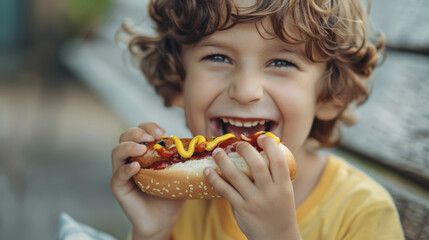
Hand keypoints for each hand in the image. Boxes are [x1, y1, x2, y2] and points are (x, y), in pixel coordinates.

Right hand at [111, 122, 184, 239]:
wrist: (163, 218)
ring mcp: (122, 171)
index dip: (150, 126)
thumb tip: (205, 143)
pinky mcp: (118, 186)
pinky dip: (126, 169)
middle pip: (126, 135)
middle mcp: (130, 157)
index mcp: (144, 150)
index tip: (163, 131)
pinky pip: (118, 174)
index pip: (142, 130)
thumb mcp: (180, 171)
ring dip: (129, 146)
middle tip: (153, 137)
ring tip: (143, 149)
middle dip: (138, 132)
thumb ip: (185, 157)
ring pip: (117, 151)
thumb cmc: (170, 193)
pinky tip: (136, 167)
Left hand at [204, 135, 301, 239]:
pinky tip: (207, 170)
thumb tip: (260, 150)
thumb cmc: (279, 209)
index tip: (262, 138)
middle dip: (245, 149)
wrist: (276, 238)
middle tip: (238, 144)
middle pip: (256, 165)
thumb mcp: (284, 191)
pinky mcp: (240, 208)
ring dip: (224, 160)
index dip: (270, 145)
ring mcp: (254, 201)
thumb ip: (274, 174)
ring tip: (217, 152)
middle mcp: (269, 192)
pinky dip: (214, 178)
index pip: (278, 160)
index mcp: (284, 186)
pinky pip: (224, 190)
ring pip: (236, 175)